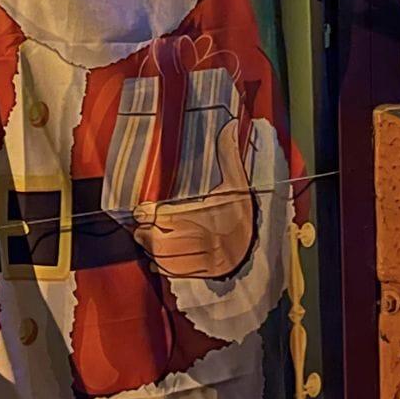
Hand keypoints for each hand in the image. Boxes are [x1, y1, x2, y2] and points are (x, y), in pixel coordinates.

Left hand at [132, 119, 258, 279]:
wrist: (259, 246)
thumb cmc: (242, 212)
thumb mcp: (237, 183)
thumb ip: (228, 155)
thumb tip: (229, 125)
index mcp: (211, 213)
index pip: (171, 216)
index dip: (151, 214)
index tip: (143, 209)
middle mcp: (206, 237)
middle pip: (162, 239)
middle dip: (146, 232)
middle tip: (140, 224)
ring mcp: (205, 257)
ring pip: (166, 257)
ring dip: (151, 249)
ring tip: (145, 238)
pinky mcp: (204, 272)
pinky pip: (176, 272)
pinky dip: (162, 267)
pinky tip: (156, 259)